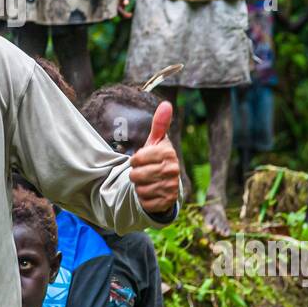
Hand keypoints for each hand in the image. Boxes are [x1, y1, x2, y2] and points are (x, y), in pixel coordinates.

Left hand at [130, 101, 180, 215]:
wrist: (167, 184)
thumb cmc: (157, 159)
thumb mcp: (156, 142)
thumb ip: (160, 124)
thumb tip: (166, 103)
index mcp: (168, 154)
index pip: (137, 158)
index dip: (134, 160)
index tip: (140, 159)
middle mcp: (172, 170)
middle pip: (136, 175)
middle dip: (134, 174)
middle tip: (142, 172)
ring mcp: (171, 187)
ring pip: (139, 189)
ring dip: (139, 186)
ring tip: (147, 182)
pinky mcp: (167, 202)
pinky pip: (145, 201)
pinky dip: (143, 199)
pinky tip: (150, 193)